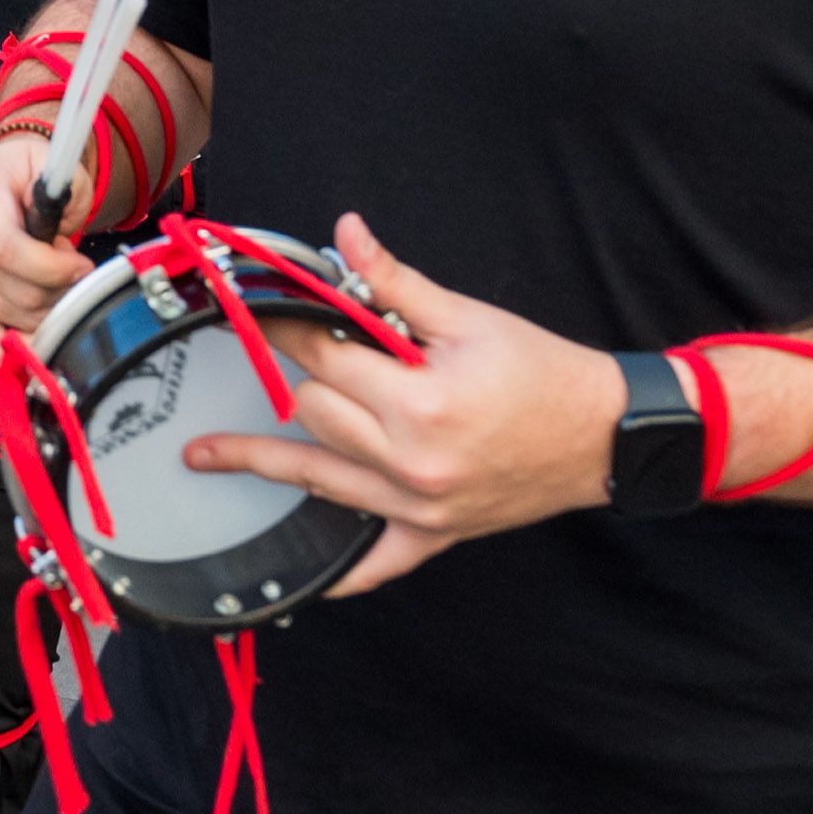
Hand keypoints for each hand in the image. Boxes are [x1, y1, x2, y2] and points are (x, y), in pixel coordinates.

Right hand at [0, 136, 92, 359]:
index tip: (81, 268)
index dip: (51, 270)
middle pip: (12, 290)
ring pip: (5, 317)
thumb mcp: (56, 167)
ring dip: (43, 312)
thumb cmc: (29, 176)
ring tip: (51, 283)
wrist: (0, 179)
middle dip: (58, 292)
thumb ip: (63, 198)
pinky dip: (10, 347)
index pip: (5, 249)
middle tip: (75, 276)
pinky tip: (36, 343)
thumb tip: (53, 240)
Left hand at [180, 214, 625, 596]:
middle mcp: (412, 461)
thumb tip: (346, 236)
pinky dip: (340, 572)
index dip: (288, 328)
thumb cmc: (543, 374)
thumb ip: (396, 283)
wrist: (606, 435)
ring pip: (321, 480)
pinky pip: (376, 565)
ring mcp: (420, 506)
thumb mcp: (469, 318)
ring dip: (266, 461)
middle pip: (315, 416)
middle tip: (266, 356)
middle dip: (294, 379)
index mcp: (421, 402)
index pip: (325, 358)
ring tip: (206, 457)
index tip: (259, 312)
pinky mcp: (434, 533)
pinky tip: (302, 577)